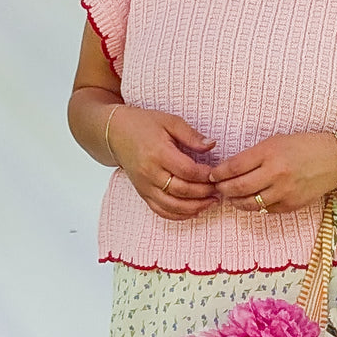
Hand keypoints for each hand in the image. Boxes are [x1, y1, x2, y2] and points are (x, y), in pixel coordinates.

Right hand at [109, 105, 219, 220]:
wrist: (116, 133)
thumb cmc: (143, 125)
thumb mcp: (170, 121)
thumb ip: (191, 135)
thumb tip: (211, 145)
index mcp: (158, 153)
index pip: (187, 171)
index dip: (206, 175)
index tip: (217, 173)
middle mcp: (150, 173)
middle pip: (182, 190)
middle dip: (204, 192)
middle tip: (220, 189)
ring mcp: (145, 186)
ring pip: (173, 205)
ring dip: (195, 207)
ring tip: (211, 202)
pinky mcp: (143, 193)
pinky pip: (161, 211)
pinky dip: (179, 215)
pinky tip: (194, 210)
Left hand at [208, 132, 336, 213]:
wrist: (333, 161)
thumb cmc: (302, 147)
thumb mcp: (275, 142)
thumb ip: (253, 156)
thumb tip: (228, 170)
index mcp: (270, 152)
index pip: (234, 166)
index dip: (219, 173)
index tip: (212, 174)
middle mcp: (276, 173)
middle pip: (238, 188)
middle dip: (223, 189)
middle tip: (218, 187)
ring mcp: (284, 192)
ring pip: (249, 203)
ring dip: (235, 201)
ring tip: (231, 196)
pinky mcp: (290, 205)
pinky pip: (264, 210)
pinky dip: (254, 206)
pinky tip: (251, 199)